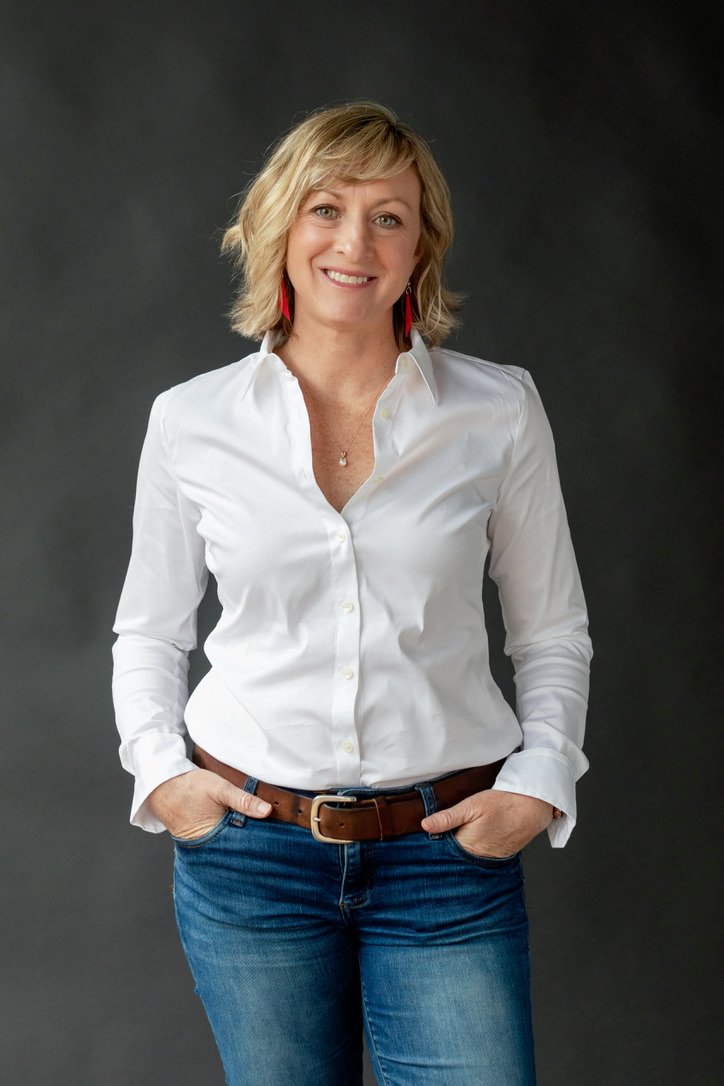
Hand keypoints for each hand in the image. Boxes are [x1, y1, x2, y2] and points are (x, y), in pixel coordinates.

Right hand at [147, 768, 271, 839]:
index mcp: (215, 836)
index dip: (259, 844)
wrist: (162, 785)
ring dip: (239, 840)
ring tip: (257, 837)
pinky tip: (237, 830)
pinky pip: (218, 842)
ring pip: (228, 846)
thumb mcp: (220, 788)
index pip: (244, 847)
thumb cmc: (189, 786)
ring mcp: (203, 844)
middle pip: (237, 849)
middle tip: (270, 842)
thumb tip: (268, 811)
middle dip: (251, 845)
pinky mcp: (199, 839)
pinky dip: (228, 837)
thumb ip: (244, 800)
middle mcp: (208, 845)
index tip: (275, 841)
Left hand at [420, 789, 553, 857]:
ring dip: (461, 851)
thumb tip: (425, 825)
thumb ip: (448, 817)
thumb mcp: (471, 805)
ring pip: (467, 859)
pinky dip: (475, 852)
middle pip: (454, 858)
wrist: (532, 807)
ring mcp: (490, 860)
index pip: (442, 852)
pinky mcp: (499, 858)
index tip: (426, 840)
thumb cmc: (502, 803)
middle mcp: (478, 858)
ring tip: (459, 838)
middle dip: (446, 850)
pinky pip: (481, 858)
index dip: (434, 845)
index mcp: (467, 846)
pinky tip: (474, 841)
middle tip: (440, 837)